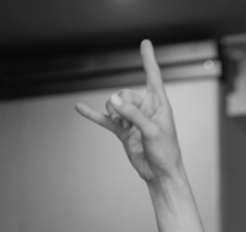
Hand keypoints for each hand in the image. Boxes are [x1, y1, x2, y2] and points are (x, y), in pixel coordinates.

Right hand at [75, 40, 183, 182]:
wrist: (160, 174)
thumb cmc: (165, 153)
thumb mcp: (151, 131)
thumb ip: (133, 114)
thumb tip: (112, 100)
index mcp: (159, 105)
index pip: (153, 76)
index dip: (148, 59)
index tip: (145, 43)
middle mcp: (146, 109)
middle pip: (124, 94)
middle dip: (121, 106)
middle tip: (128, 122)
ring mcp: (133, 120)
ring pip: (114, 105)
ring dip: (114, 115)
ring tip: (123, 128)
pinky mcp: (124, 132)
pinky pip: (105, 119)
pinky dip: (94, 115)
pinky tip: (80, 108)